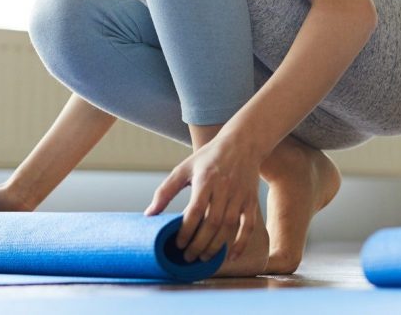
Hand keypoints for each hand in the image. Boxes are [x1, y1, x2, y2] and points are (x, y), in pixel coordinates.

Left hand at [145, 133, 263, 263]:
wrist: (243, 143)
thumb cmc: (210, 157)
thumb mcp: (185, 168)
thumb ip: (165, 191)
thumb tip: (149, 214)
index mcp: (206, 179)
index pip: (195, 210)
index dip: (186, 230)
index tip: (177, 244)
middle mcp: (224, 188)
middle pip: (212, 222)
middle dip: (199, 244)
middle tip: (188, 257)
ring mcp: (239, 195)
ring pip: (229, 227)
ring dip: (216, 246)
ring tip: (203, 258)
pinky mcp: (251, 201)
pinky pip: (249, 226)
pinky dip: (241, 243)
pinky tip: (231, 256)